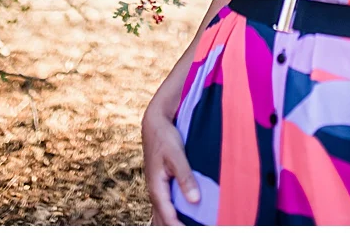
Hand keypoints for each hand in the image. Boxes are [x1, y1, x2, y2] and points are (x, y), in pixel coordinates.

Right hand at [141, 94, 198, 224]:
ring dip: (171, 224)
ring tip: (184, 226)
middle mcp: (155, 192)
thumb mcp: (176, 155)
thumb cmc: (165, 138)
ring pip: (161, 216)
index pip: (168, 217)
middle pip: (162, 221)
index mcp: (157, 187)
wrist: (154, 124)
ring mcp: (157, 190)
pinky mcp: (161, 186)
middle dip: (174, 228)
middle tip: (194, 230)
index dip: (180, 229)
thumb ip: (185, 177)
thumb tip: (195, 200)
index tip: (194, 232)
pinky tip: (179, 221)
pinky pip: (164, 209)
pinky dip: (170, 218)